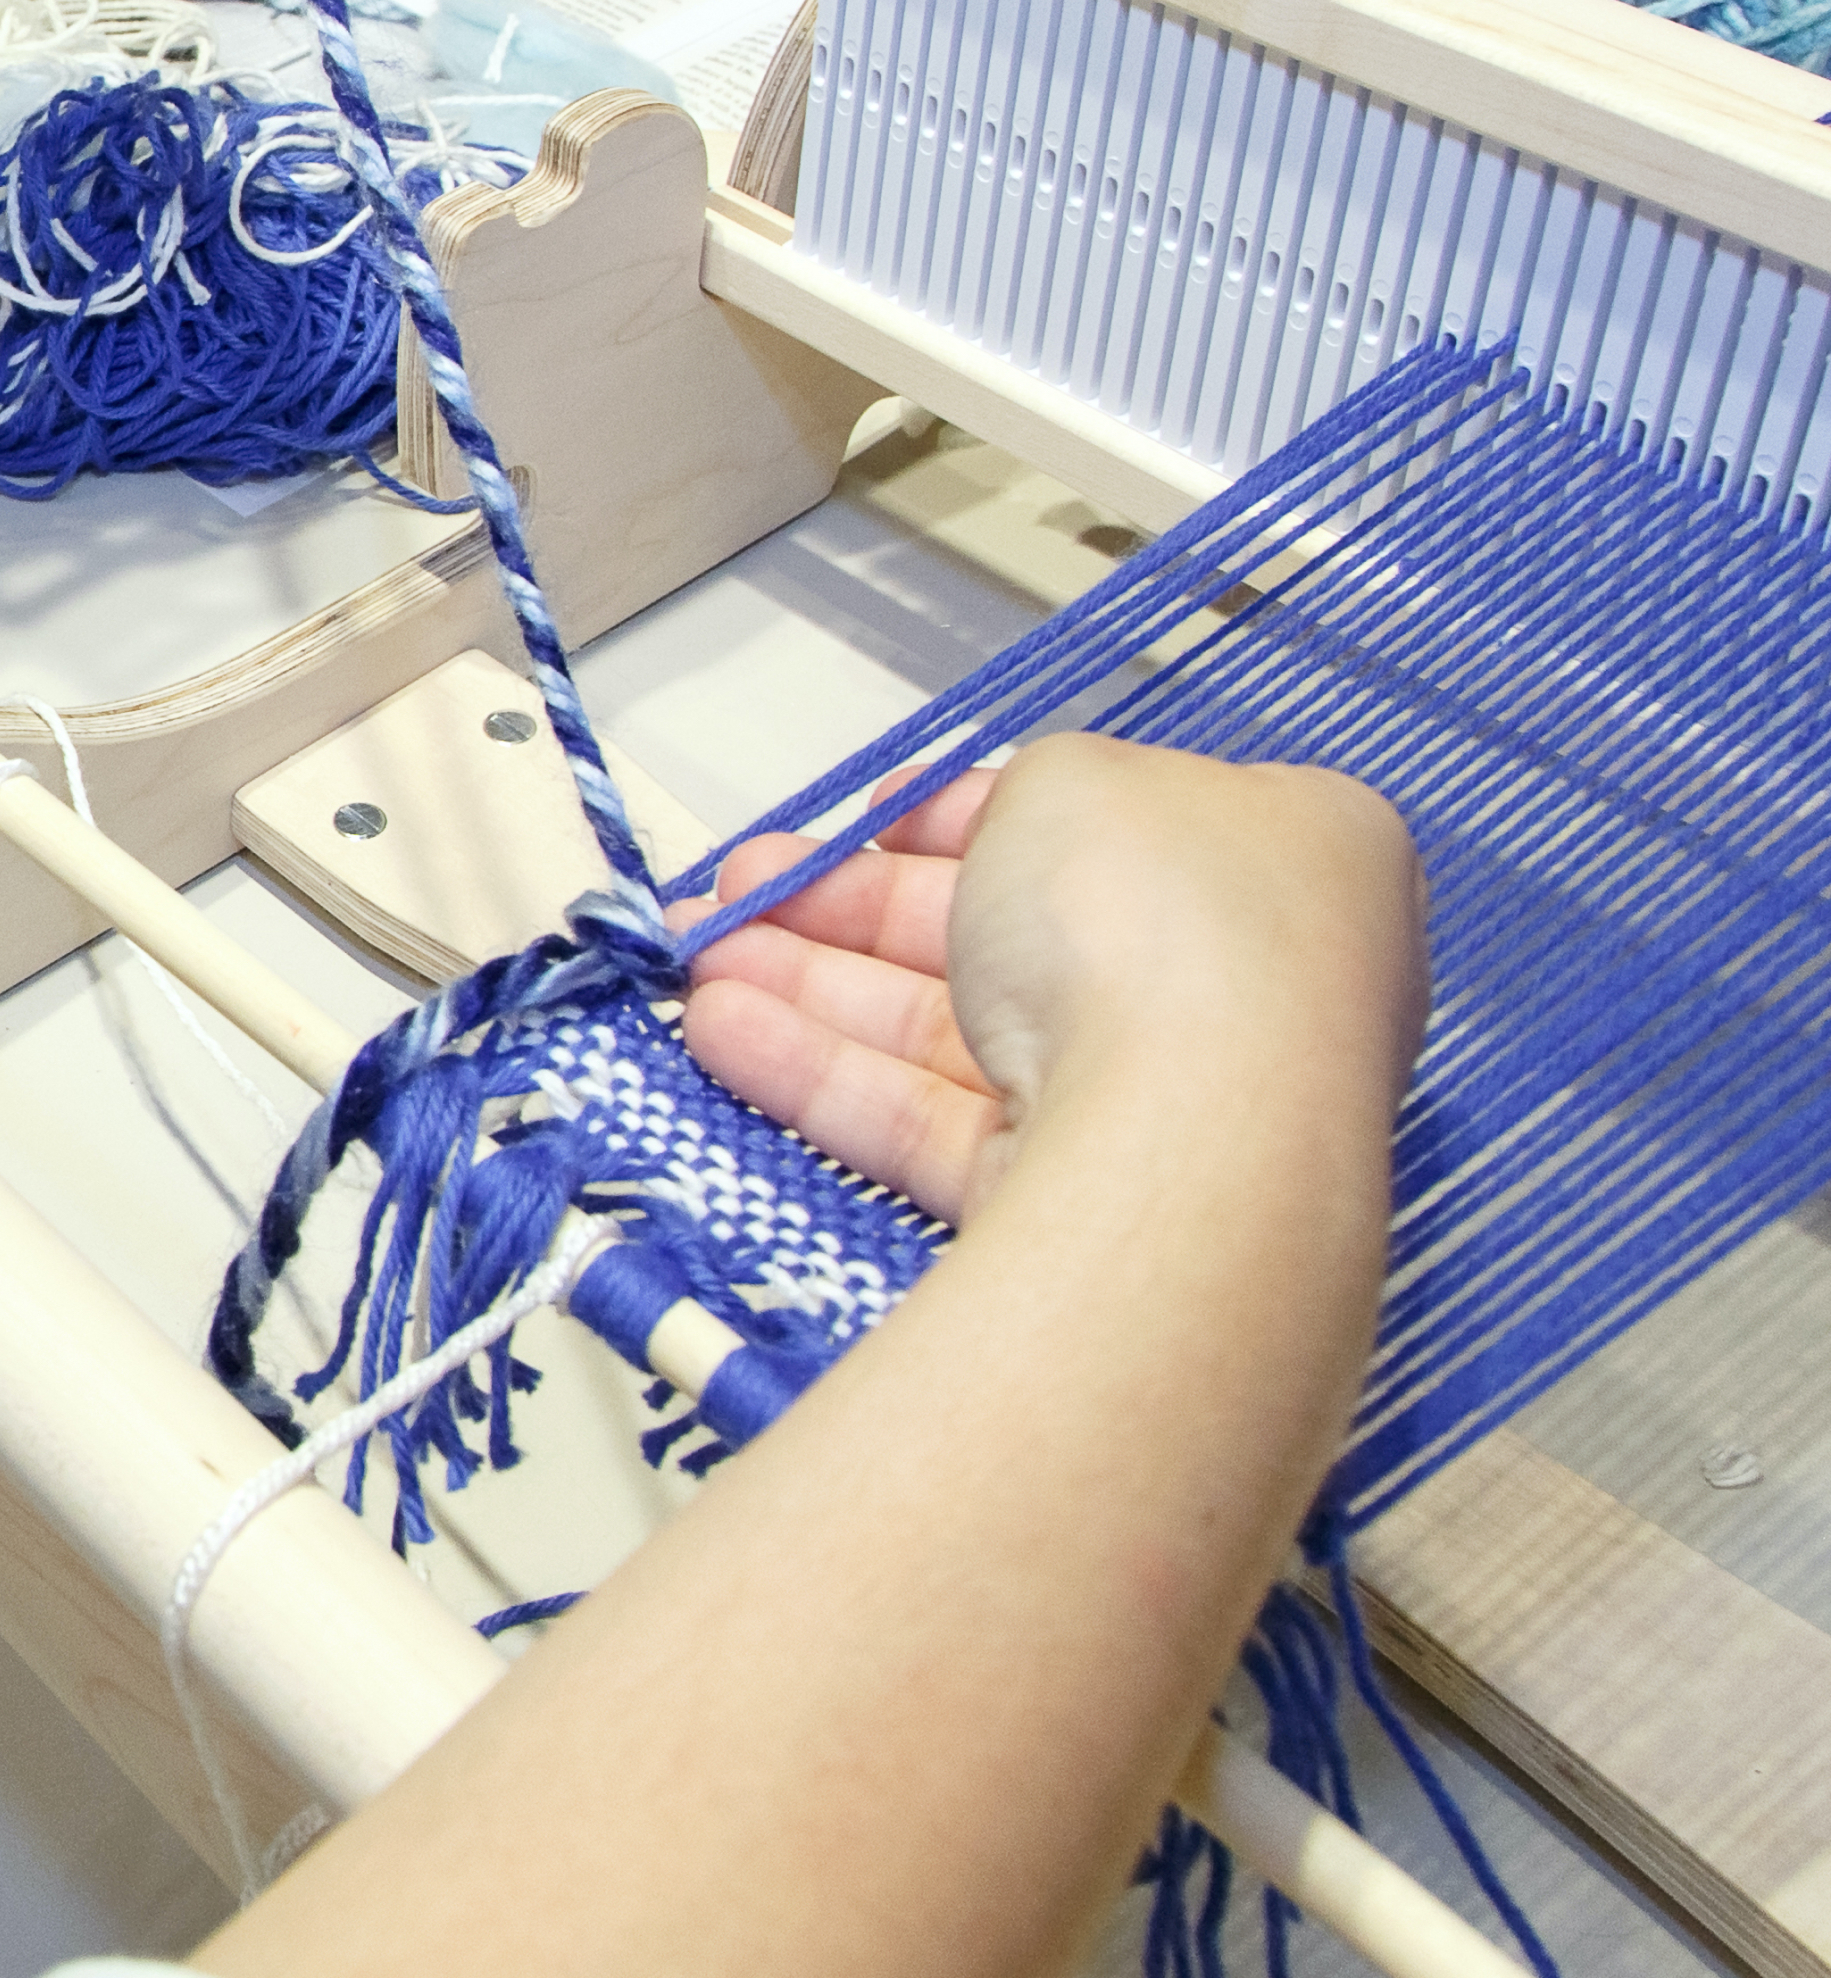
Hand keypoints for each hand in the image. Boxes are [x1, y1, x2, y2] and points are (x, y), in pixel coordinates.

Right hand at [676, 734, 1426, 1223]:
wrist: (1185, 1132)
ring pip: (957, 1031)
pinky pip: (936, 1122)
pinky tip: (729, 1032)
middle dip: (853, 905)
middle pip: (1009, 932)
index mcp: (1278, 857)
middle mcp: (1233, 983)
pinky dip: (831, 1074)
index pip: (1107, 826)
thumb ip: (1019, 794)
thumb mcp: (1074, 778)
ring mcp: (1157, 1101)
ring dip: (817, 984)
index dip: (971, 814)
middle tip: (742, 888)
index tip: (870, 815)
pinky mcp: (1077, 1199)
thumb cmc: (1160, 919)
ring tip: (701, 959)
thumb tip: (1006, 825)